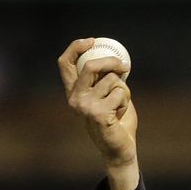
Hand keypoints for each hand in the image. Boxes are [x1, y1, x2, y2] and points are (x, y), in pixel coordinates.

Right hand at [59, 38, 139, 189]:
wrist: (119, 148)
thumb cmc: (115, 120)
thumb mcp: (107, 94)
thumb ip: (104, 78)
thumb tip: (113, 56)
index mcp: (73, 92)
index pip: (65, 63)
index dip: (76, 47)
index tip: (92, 41)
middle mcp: (74, 99)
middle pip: (90, 66)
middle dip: (111, 62)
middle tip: (124, 66)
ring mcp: (84, 107)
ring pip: (112, 80)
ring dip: (123, 90)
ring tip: (119, 105)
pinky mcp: (98, 114)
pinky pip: (120, 93)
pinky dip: (125, 100)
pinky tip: (119, 114)